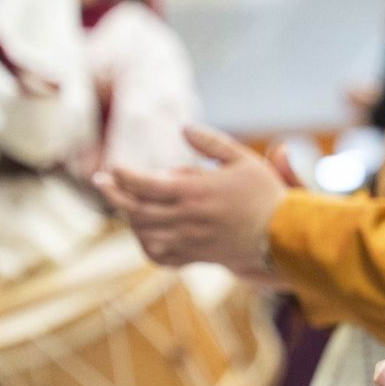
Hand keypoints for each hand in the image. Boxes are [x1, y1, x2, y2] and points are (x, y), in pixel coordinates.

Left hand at [95, 124, 288, 273]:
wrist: (283, 236)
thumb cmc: (266, 195)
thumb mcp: (243, 159)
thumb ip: (211, 143)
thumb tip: (183, 128)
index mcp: (194, 192)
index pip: (143, 184)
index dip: (122, 175)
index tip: (113, 167)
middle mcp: (186, 218)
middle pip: (135, 209)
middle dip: (113, 195)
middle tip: (101, 183)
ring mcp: (189, 241)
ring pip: (143, 233)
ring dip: (129, 218)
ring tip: (125, 203)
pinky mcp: (196, 257)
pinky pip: (159, 256)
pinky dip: (146, 244)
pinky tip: (145, 233)